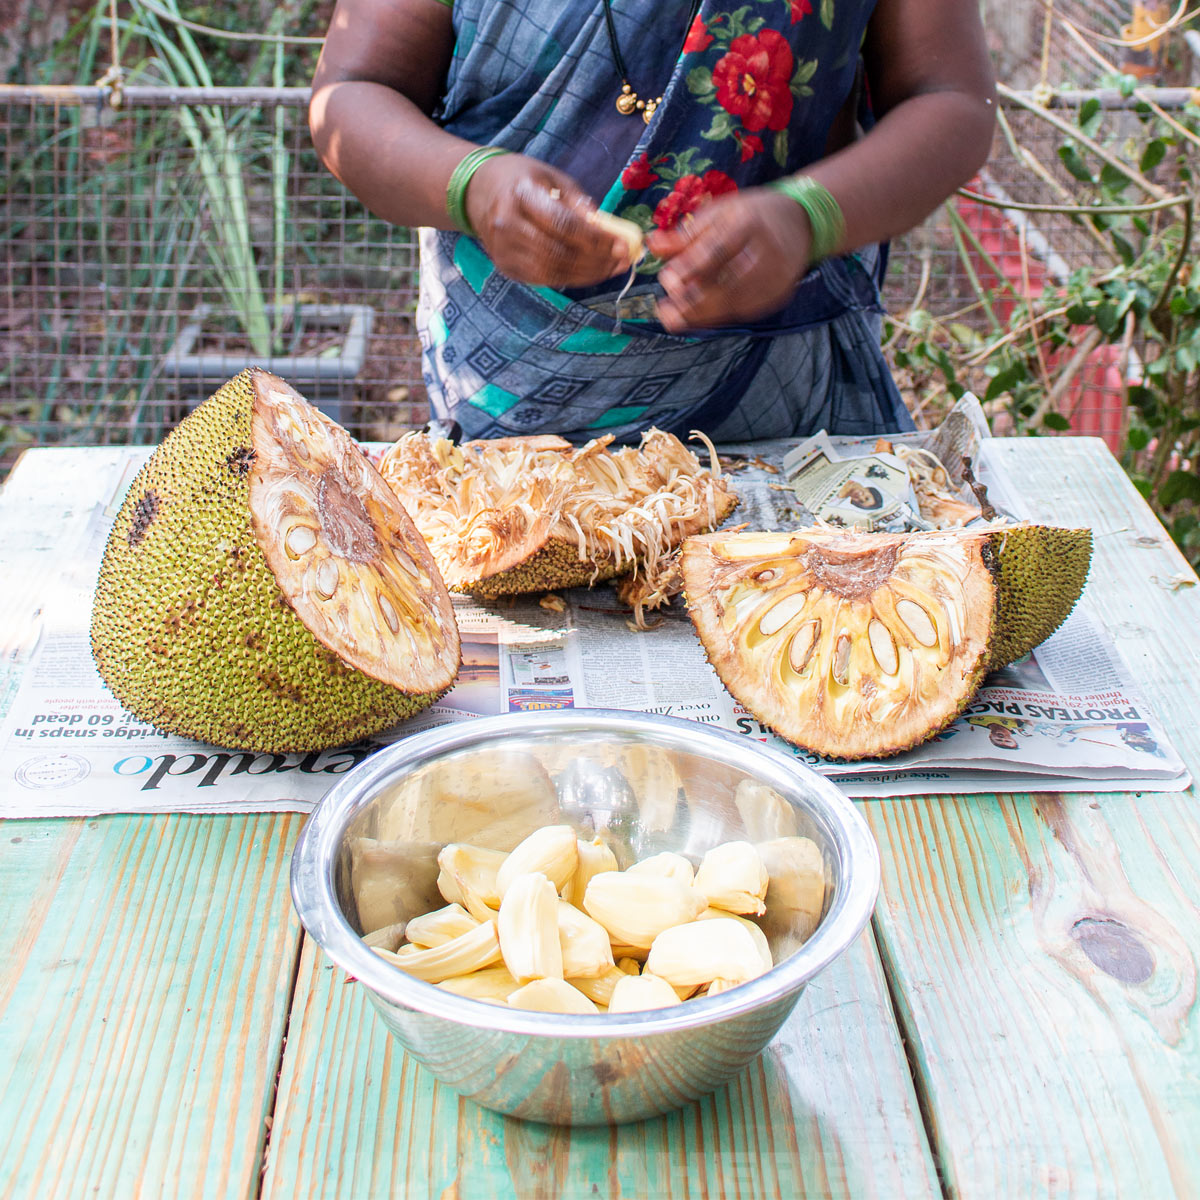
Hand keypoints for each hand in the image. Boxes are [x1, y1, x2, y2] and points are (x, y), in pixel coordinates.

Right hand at [464, 154, 634, 288]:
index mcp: (521, 194)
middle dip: (596, 262)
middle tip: (622, 262)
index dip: (595, 240)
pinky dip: (570, 278)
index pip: (563, 224)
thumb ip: (579, 204)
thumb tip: (608, 231)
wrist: (479, 192)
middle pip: (558, 253)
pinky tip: (589, 272)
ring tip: (611, 269)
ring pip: (552, 272)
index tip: (621, 246)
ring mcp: (503, 250)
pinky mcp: (505, 267)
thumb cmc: (524, 181)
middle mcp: (507, 224)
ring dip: (587, 274)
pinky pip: (543, 279)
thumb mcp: (553, 178)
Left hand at [647, 189, 813, 331]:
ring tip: (674, 318)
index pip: (718, 248)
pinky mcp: (779, 294)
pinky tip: (697, 318)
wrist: (800, 222)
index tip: (667, 280)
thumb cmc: (751, 215)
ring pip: (736, 303)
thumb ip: (686, 234)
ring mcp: (777, 276)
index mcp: (749, 222)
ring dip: (702, 314)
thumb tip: (652, 244)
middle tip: (665, 311)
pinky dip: (718, 316)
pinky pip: (744, 311)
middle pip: (728, 283)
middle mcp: (768, 251)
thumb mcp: (719, 214)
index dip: (691, 267)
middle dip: (694, 301)